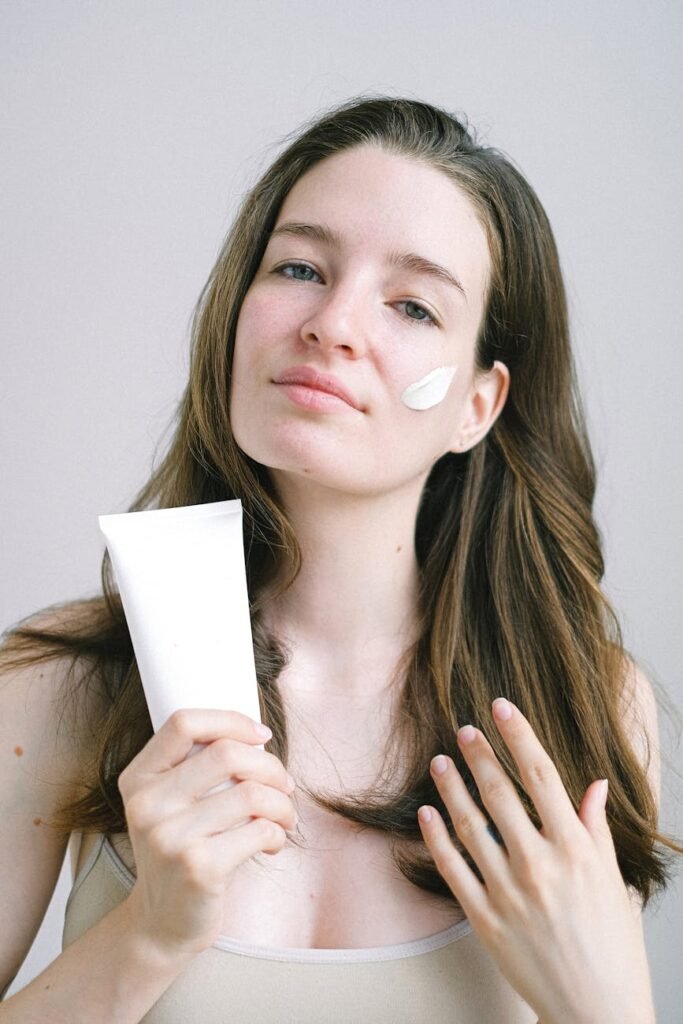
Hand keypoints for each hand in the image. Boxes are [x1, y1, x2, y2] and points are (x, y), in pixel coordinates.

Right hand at [118, 708, 296, 958]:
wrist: (161, 922)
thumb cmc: (180, 851)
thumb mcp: (169, 804)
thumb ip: (196, 767)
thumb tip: (257, 736)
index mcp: (138, 778)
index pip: (183, 723)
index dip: (231, 720)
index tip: (261, 736)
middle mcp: (147, 804)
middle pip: (226, 752)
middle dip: (270, 765)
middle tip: (284, 784)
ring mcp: (170, 837)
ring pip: (251, 793)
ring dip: (282, 803)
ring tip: (285, 816)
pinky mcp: (199, 867)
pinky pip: (260, 831)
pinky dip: (278, 832)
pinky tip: (273, 842)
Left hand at [417, 698, 654, 1023]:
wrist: (597, 1011)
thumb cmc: (612, 944)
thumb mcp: (612, 880)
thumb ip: (596, 828)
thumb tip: (593, 783)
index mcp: (576, 849)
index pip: (541, 774)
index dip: (518, 734)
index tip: (501, 707)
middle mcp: (540, 864)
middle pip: (501, 792)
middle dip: (479, 753)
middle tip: (463, 727)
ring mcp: (508, 892)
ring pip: (470, 824)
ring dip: (451, 788)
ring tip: (439, 761)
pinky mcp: (485, 919)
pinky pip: (453, 869)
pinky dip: (436, 837)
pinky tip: (427, 813)